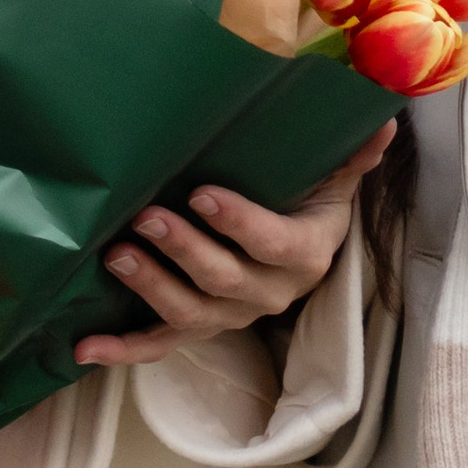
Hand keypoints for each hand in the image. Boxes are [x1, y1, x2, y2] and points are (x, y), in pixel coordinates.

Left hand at [74, 122, 395, 367]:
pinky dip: (124, 349)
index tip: (203, 194)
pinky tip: (85, 347)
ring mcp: (230, 313)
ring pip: (192, 314)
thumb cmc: (305, 195)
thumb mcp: (331, 175)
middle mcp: (268, 292)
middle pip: (226, 281)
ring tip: (115, 256)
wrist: (295, 243)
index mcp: (304, 253)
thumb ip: (350, 152)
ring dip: (152, 288)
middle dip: (184, 250)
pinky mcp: (197, 325)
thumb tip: (382, 118)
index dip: (242, 224)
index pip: (275, 244)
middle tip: (146, 217)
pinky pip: (161, 344)